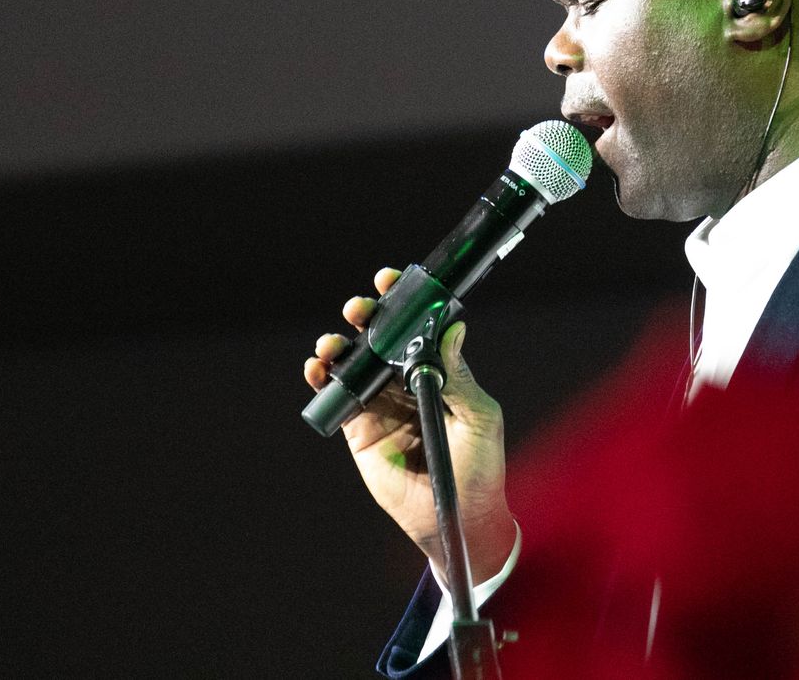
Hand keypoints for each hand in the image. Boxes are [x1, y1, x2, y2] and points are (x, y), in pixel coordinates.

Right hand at [303, 267, 516, 582]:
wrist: (459, 516)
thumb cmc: (480, 466)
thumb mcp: (479, 415)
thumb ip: (458, 375)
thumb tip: (452, 327)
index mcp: (438, 372)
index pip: (417, 330)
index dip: (402, 305)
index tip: (391, 282)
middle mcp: (406, 383)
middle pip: (380, 341)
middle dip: (367, 318)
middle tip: (360, 309)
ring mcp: (382, 405)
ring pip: (355, 365)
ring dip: (339, 346)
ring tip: (333, 342)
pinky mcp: (361, 431)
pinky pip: (339, 400)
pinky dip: (324, 380)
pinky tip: (317, 368)